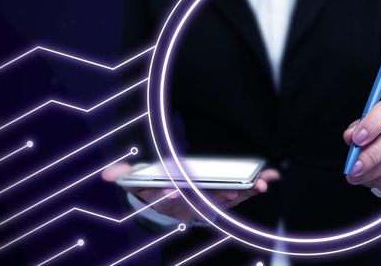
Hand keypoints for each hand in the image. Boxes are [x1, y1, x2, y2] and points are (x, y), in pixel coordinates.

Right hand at [102, 163, 279, 223]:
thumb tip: (108, 175)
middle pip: (206, 203)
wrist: (177, 201)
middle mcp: (194, 206)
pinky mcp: (229, 195)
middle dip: (220, 197)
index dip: (167, 196)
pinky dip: (258, 184)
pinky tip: (272, 175)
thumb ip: (126, 176)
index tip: (168, 190)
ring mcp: (213, 202)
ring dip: (246, 193)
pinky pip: (245, 192)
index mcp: (172, 202)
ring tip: (260, 183)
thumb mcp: (140, 182)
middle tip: (231, 193)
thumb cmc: (159, 188)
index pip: (168, 200)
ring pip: (231, 199)